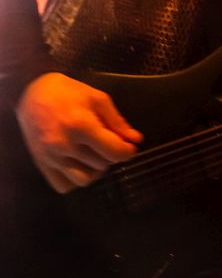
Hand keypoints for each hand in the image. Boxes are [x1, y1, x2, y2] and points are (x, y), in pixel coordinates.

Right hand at [16, 72, 142, 193]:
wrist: (31, 92)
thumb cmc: (66, 92)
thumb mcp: (97, 99)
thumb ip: (117, 121)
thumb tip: (135, 140)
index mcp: (81, 126)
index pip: (114, 152)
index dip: (127, 152)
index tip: (129, 147)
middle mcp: (65, 145)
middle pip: (102, 165)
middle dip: (110, 155)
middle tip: (107, 143)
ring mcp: (51, 157)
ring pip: (84, 180)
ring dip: (94, 170)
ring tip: (93, 155)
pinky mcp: (41, 164)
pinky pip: (63, 185)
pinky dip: (74, 180)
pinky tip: (77, 164)